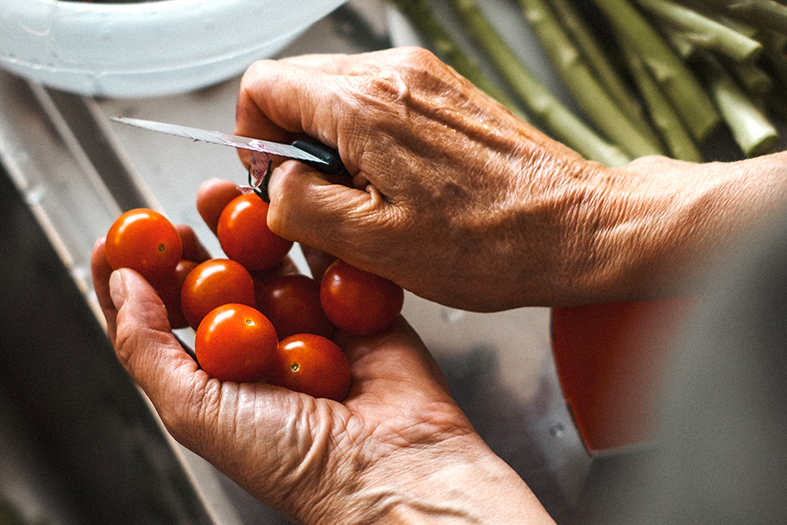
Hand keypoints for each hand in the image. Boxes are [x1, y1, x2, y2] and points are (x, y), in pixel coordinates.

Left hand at [90, 182, 555, 523]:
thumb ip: (146, 346)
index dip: (134, 281)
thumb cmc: (288, 456)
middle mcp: (258, 350)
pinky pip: (328, 259)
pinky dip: (310, 230)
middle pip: (214, 284)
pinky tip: (287, 205)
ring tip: (223, 194)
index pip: (160, 322)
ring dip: (244, 227)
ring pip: (268, 263)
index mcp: (214, 378)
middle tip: (175, 218)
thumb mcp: (192, 409)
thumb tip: (121, 285)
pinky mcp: (353, 308)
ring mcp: (307, 325)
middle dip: (191, 247)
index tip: (116, 244)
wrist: (386, 463)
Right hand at [235, 47, 786, 309]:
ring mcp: (423, 76)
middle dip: (291, 142)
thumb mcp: (375, 244)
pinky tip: (397, 186)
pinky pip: (378, 102)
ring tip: (365, 199)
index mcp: (364, 106)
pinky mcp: (444, 92)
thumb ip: (301, 204)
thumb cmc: (489, 243)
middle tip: (319, 199)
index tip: (273, 179)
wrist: (575, 226)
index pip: (263, 86)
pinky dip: (367, 140)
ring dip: (331, 144)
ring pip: (337, 94)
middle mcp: (393, 73)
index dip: (251, 135)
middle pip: (297, 85)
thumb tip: (275, 182)